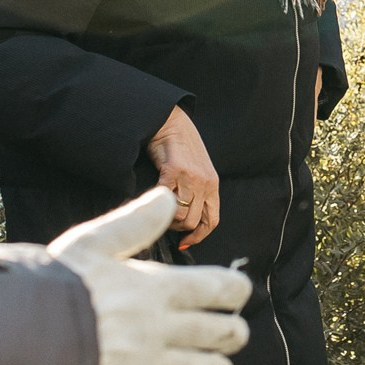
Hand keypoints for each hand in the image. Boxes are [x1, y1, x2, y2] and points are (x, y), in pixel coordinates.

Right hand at [51, 189, 251, 364]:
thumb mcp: (92, 244)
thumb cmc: (56, 286)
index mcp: (156, 289)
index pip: (216, 287)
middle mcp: (161, 328)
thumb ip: (133, 224)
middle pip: (218, 332)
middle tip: (235, 332)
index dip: (235, 289)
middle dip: (232, 332)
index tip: (240, 291)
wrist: (26, 340)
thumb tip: (169, 198)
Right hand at [148, 105, 220, 249]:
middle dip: (176, 227)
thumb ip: (196, 191)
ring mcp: (190, 177)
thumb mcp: (197, 171)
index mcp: (213, 185)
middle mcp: (205, 183)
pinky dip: (156, 203)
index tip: (184, 242)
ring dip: (166, 217)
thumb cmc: (180, 147)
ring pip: (179, 214)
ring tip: (159, 209)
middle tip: (165, 220)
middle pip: (192, 221)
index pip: (211, 220)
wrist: (170, 122)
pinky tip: (151, 198)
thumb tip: (185, 219)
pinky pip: (164, 199)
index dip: (198, 236)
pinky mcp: (173, 170)